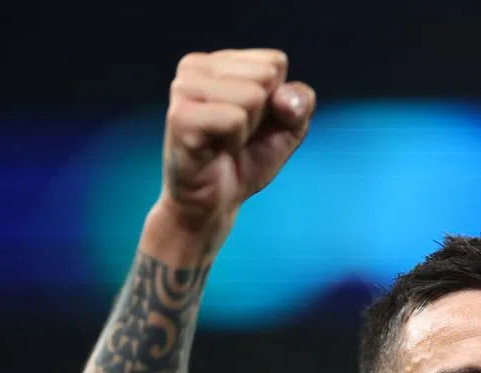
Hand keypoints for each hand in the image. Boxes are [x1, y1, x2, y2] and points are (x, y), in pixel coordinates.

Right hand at [148, 48, 315, 249]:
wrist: (214, 204)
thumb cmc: (246, 160)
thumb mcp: (288, 129)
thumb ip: (300, 103)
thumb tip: (284, 97)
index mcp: (218, 61)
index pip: (275, 62)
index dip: (277, 101)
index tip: (252, 123)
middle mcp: (195, 66)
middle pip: (266, 76)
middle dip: (263, 115)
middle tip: (237, 136)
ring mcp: (184, 89)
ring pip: (252, 96)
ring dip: (247, 130)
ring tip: (225, 142)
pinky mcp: (180, 116)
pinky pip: (234, 119)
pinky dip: (235, 141)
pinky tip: (216, 149)